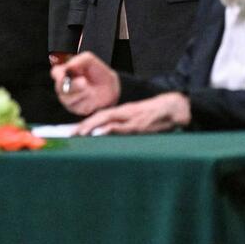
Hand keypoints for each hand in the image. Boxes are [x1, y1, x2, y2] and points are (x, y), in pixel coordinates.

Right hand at [51, 51, 119, 115]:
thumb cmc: (99, 74)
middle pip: (59, 87)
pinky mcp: (76, 109)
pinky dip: (87, 102)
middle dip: (73, 85)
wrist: (111, 89)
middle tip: (83, 81)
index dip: (58, 74)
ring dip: (81, 93)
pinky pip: (77, 107)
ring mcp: (69, 98)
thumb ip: (81, 59)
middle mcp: (64, 86)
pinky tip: (92, 98)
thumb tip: (69, 65)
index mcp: (65, 72)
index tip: (64, 75)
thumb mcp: (91, 61)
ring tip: (91, 89)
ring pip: (68, 99)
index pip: (56, 73)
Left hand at [75, 92, 190, 135]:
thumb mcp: (136, 118)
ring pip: (107, 120)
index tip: (74, 131)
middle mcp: (123, 113)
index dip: (86, 123)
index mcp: (122, 112)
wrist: (173, 107)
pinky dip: (111, 129)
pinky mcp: (139, 125)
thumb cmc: (154, 115)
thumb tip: (108, 135)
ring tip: (80, 134)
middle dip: (84, 126)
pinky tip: (101, 132)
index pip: (100, 116)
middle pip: (99, 117)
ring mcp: (130, 119)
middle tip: (71, 134)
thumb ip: (123, 125)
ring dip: (92, 127)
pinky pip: (122, 127)